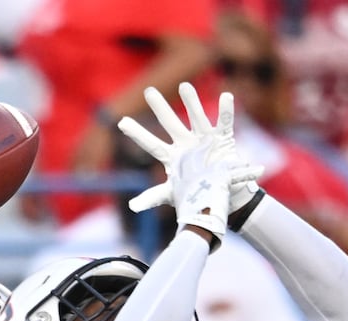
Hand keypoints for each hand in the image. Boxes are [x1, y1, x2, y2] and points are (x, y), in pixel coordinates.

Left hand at [118, 84, 262, 237]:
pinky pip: (225, 123)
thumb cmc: (195, 194)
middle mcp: (186, 144)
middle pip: (170, 124)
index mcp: (172, 157)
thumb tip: (132, 206)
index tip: (121, 122)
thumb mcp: (172, 195)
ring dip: (192, 103)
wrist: (220, 197)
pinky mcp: (222, 139)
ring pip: (196, 117)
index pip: (151, 144)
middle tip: (149, 91)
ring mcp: (204, 139)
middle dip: (160, 108)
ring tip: (184, 87)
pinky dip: (226, 111)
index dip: (137, 134)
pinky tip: (226, 97)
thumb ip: (152, 197)